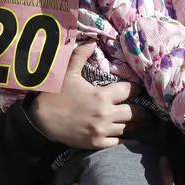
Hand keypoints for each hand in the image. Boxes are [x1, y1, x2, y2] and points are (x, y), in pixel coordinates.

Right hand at [29, 44, 146, 148]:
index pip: (130, 91)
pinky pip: (118, 142)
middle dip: (141, 109)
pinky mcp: (96, 143)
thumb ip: (80, 56)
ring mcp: (102, 131)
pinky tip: (124, 133)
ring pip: (129, 129)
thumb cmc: (55, 95)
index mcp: (102, 95)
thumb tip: (92, 41)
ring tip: (139, 122)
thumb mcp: (67, 73)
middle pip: (136, 113)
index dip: (135, 89)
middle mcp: (105, 114)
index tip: (135, 89)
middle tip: (143, 108)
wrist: (40, 120)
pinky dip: (122, 137)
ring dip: (134, 124)